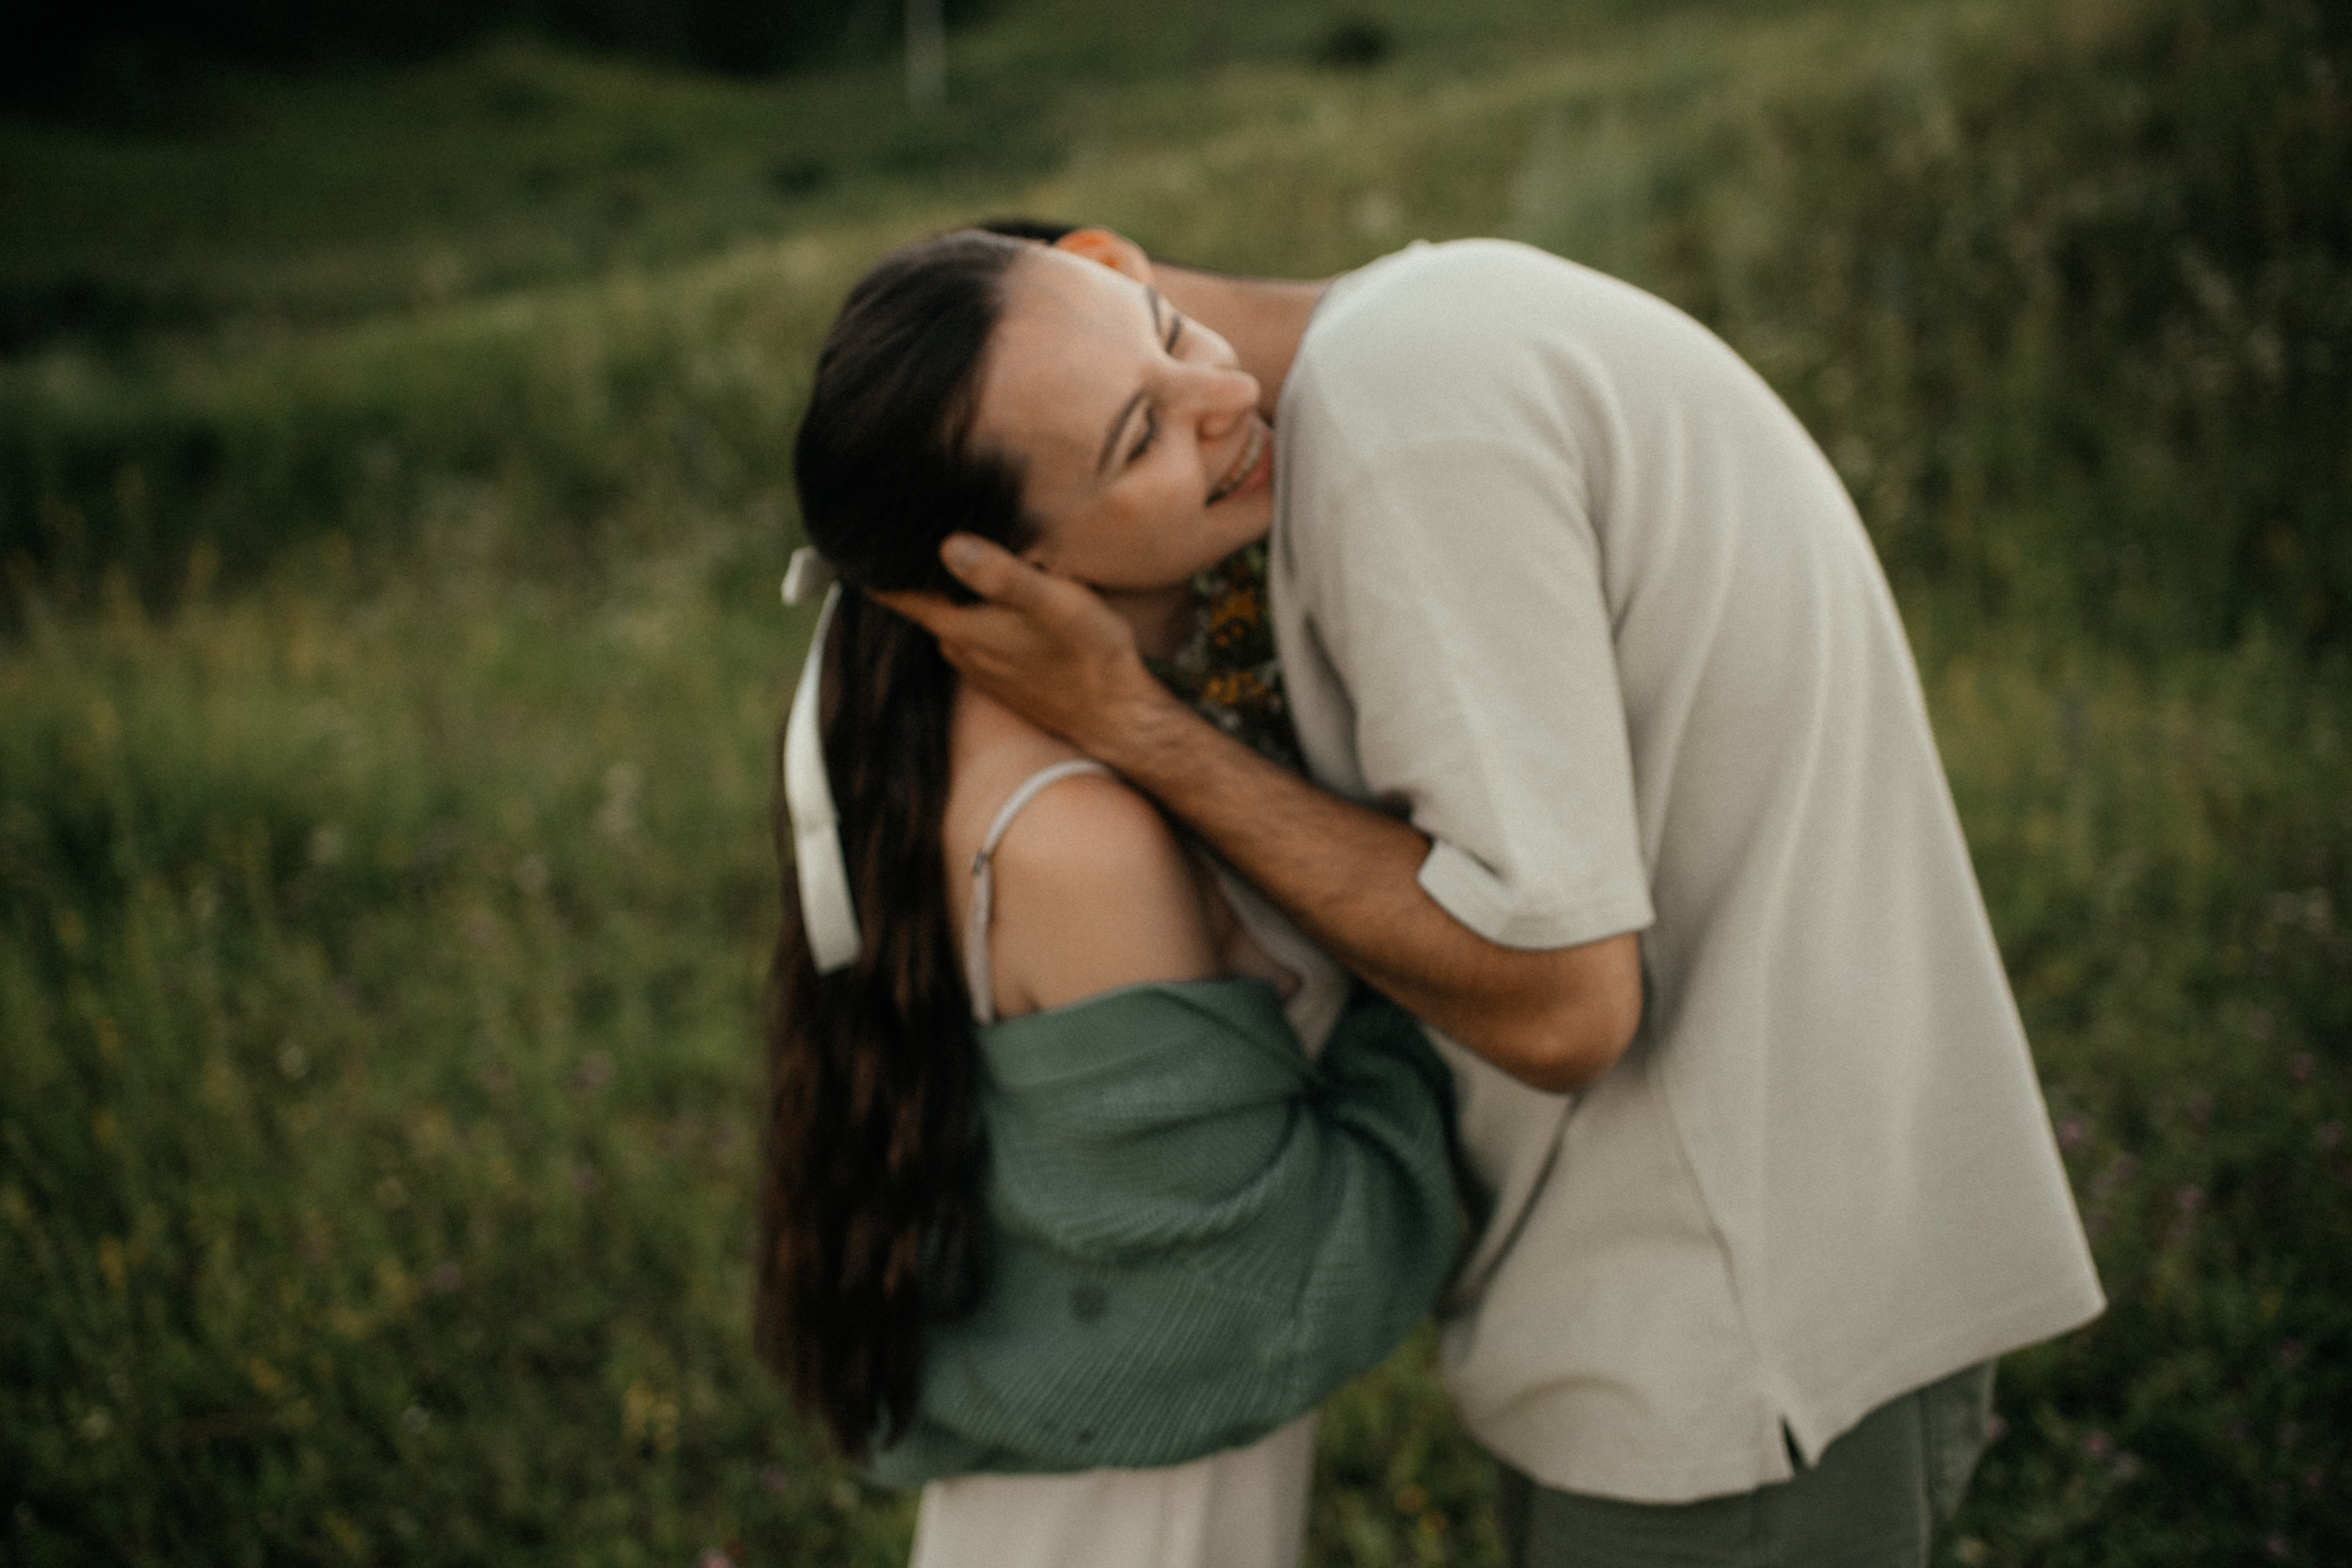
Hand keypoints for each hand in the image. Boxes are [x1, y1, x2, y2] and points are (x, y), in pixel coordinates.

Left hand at [873, 534, 1177, 757]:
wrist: (1118, 715)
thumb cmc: (1091, 657)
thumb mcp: (1056, 603)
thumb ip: (1003, 576)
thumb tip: (950, 546)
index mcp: (961, 627)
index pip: (896, 593)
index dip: (880, 561)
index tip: (869, 530)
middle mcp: (958, 648)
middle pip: (923, 598)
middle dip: (924, 568)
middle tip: (926, 525)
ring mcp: (976, 665)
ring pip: (950, 615)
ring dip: (956, 590)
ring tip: (967, 552)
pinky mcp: (998, 674)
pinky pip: (974, 633)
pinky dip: (978, 611)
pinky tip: (1001, 596)